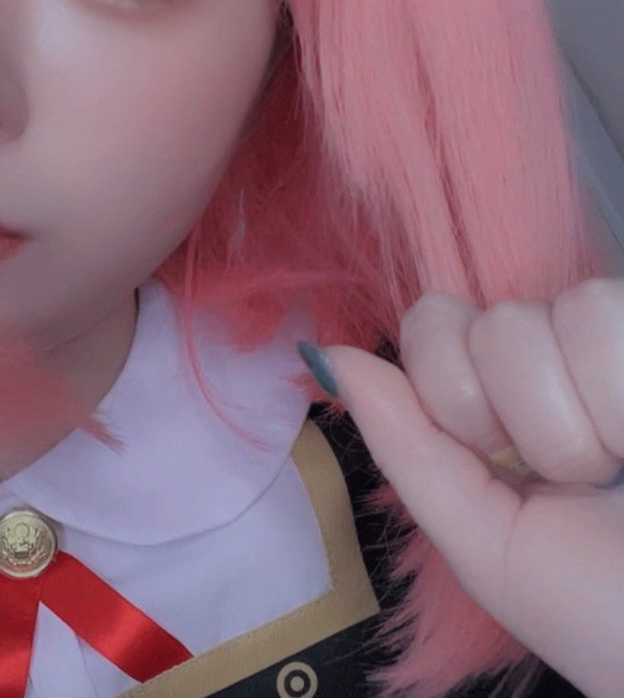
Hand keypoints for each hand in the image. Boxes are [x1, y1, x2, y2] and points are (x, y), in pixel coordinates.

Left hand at [299, 279, 623, 697]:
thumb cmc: (603, 609)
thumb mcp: (487, 546)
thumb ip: (406, 448)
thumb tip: (327, 354)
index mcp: (497, 402)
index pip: (432, 322)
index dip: (448, 386)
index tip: (492, 455)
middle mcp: (553, 359)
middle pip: (482, 319)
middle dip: (513, 414)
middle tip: (566, 476)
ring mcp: (607, 340)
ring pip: (545, 312)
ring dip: (579, 420)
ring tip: (618, 467)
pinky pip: (602, 312)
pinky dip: (619, 397)